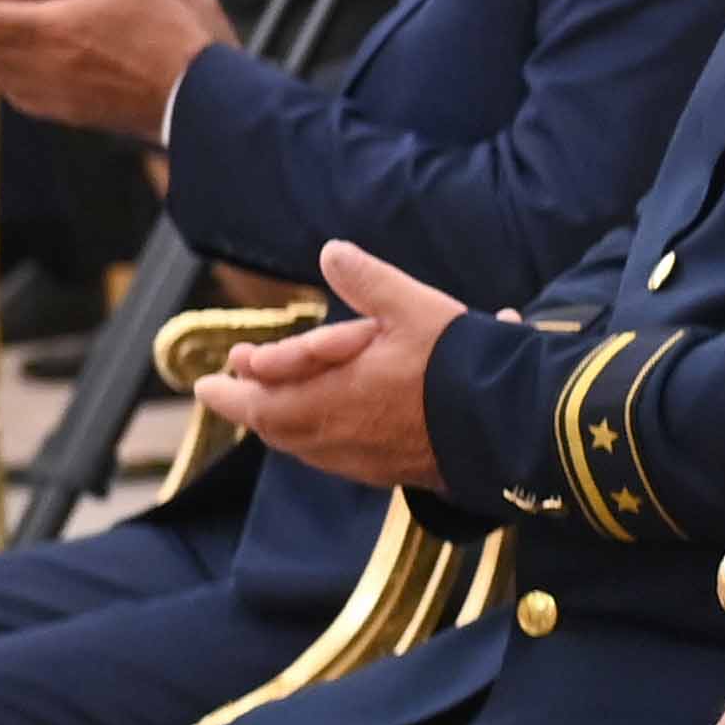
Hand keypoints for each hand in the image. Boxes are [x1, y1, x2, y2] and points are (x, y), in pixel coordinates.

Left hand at [189, 239, 461, 488]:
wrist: (508, 424)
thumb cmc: (457, 365)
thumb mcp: (412, 308)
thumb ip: (367, 281)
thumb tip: (331, 252)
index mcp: (328, 394)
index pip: (260, 395)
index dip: (235, 384)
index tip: (216, 375)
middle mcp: (335, 433)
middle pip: (274, 426)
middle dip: (247, 408)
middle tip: (223, 394)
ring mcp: (361, 458)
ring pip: (301, 446)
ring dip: (279, 427)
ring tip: (268, 414)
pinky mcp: (388, 472)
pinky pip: (333, 460)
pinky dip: (314, 444)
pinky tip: (325, 436)